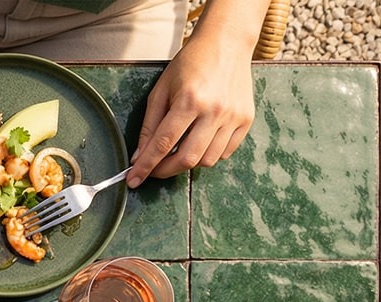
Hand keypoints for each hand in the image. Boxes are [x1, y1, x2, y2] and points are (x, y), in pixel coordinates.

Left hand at [128, 34, 254, 185]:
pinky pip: (225, 152)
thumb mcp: (161, 89)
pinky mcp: (246, 120)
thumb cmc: (190, 64)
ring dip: (187, 162)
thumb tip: (140, 156)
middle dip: (165, 171)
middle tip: (153, 170)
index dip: (146, 166)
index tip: (134, 179)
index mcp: (190, 100)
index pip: (163, 144)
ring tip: (177, 150)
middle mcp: (215, 111)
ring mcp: (233, 117)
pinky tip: (198, 142)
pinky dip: (208, 155)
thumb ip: (150, 125)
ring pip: (207, 160)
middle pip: (187, 159)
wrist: (226, 44)